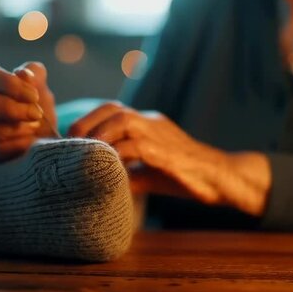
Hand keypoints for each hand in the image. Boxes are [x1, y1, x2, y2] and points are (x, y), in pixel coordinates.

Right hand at [0, 60, 57, 163]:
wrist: (42, 139)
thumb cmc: (34, 107)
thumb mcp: (39, 87)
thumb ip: (34, 75)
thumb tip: (24, 73)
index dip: (10, 84)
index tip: (34, 95)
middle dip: (9, 108)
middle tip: (35, 113)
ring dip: (12, 129)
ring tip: (33, 127)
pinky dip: (14, 145)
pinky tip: (29, 141)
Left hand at [68, 102, 271, 214]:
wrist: (221, 178)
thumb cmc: (187, 176)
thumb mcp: (151, 173)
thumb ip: (129, 173)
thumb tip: (105, 181)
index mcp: (148, 124)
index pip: (112, 110)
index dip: (89, 121)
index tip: (71, 139)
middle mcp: (152, 122)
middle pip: (113, 110)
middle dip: (87, 125)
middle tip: (71, 145)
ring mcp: (160, 134)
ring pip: (122, 121)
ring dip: (99, 137)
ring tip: (85, 155)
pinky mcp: (167, 151)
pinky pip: (136, 146)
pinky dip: (118, 155)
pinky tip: (107, 168)